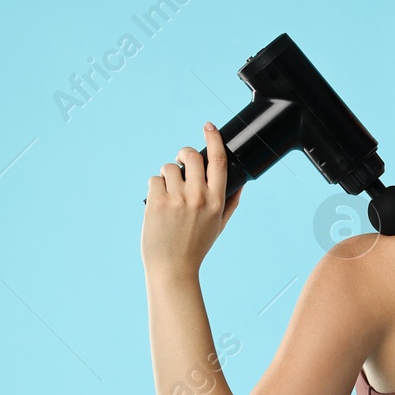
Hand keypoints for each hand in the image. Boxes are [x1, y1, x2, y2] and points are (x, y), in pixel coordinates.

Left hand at [142, 122, 242, 277]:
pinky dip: (155, 188)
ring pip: (168, 168)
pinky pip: (154, 180)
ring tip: (168, 195)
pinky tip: (158, 205)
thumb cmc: (195, 246)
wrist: (173, 268)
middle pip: (191, 156)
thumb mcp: (219, 225)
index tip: (208, 126)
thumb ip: (230, 202)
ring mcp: (178, 199)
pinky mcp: (158, 202)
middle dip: (184, 153)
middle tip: (180, 161)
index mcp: (217, 201)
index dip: (213, 139)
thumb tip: (240, 184)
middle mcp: (199, 197)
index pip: (218, 161)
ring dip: (167, 176)